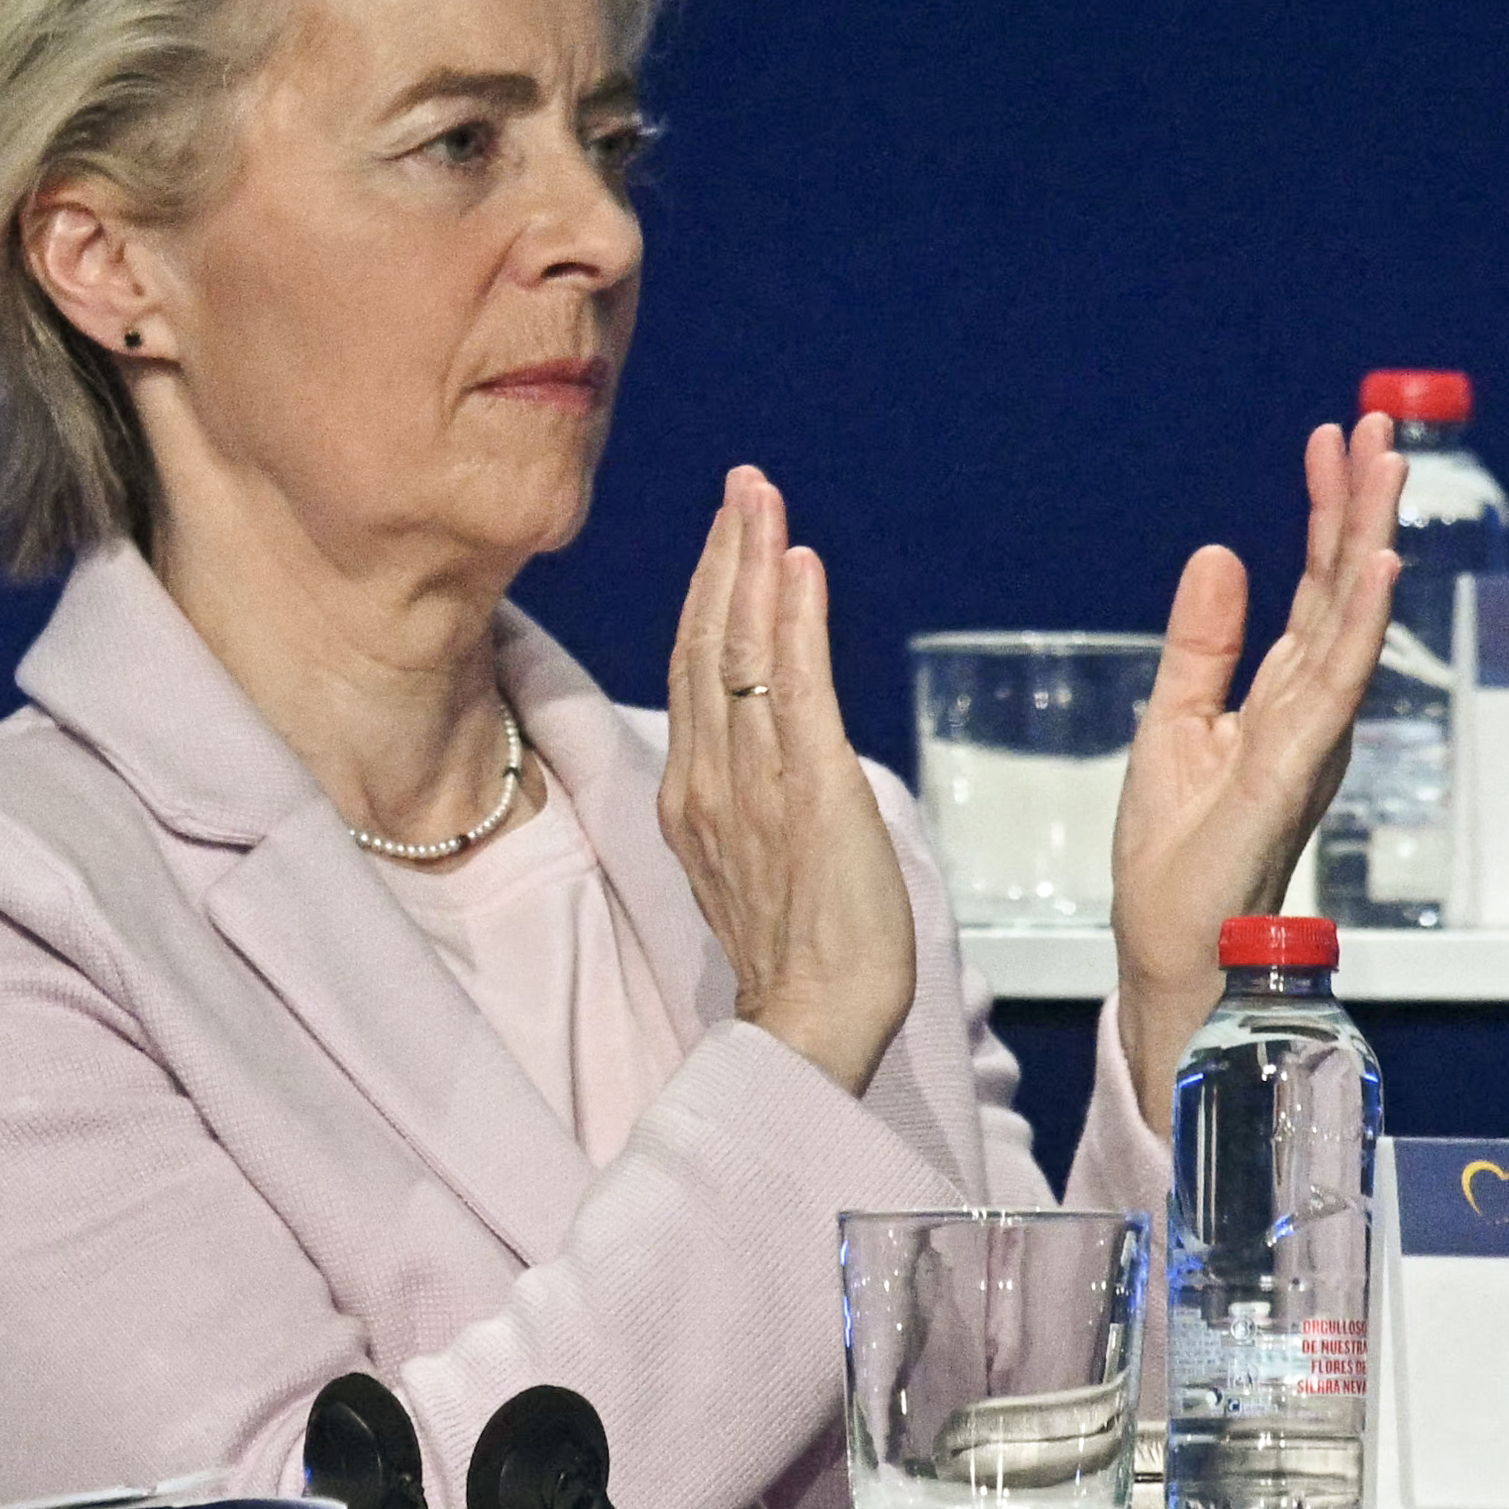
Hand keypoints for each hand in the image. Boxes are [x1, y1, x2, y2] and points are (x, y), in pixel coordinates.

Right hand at [659, 467, 914, 1091]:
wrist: (813, 1024)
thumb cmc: (801, 959)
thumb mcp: (756, 862)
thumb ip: (750, 798)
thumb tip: (767, 751)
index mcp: (695, 794)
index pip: (696, 670)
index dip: (711, 593)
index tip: (730, 531)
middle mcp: (711, 778)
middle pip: (708, 642)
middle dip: (726, 554)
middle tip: (743, 483)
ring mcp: (755, 783)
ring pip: (742, 651)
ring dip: (754, 564)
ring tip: (762, 498)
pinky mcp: (811, 792)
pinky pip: (797, 689)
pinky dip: (796, 622)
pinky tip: (800, 567)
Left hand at [1105, 416, 1407, 1071]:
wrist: (1170, 946)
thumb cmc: (1178, 858)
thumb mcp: (1173, 722)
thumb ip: (1201, 644)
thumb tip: (1217, 554)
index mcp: (1284, 697)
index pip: (1314, 587)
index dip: (1323, 512)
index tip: (1329, 439)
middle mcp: (1313, 710)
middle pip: (1343, 590)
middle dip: (1360, 505)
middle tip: (1377, 425)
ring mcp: (1311, 737)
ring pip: (1352, 621)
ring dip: (1371, 541)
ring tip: (1385, 468)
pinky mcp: (1294, 769)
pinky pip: (1336, 683)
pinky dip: (1358, 622)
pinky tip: (1376, 565)